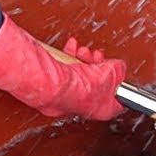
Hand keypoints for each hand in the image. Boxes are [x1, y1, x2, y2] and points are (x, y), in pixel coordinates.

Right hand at [0, 15, 126, 119]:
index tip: (121, 76)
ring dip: (82, 58)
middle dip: (98, 67)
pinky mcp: (49, 78)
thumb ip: (114, 72)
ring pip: (78, 73)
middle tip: (97, 57)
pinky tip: (69, 47)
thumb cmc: (61, 83)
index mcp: (90, 108)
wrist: (34, 75)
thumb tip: (119, 69)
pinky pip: (63, 66)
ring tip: (80, 50)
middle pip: (95, 84)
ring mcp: (60, 91)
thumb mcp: (101, 75)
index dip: (119, 89)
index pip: (112, 105)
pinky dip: (67, 55)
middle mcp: (75, 103)